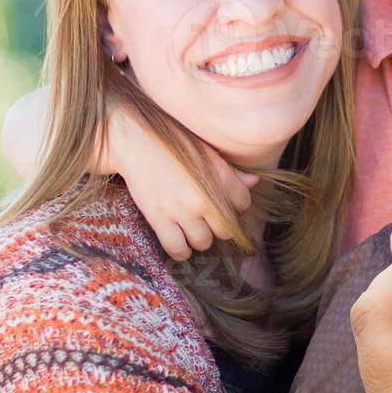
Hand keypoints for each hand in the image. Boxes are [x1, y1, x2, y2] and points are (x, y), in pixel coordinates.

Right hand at [108, 106, 256, 260]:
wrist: (137, 141)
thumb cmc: (175, 144)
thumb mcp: (207, 152)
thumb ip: (230, 172)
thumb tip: (255, 181)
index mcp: (221, 176)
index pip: (243, 204)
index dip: (235, 206)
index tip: (224, 203)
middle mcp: (205, 197)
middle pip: (226, 230)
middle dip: (218, 226)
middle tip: (207, 218)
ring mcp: (182, 210)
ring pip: (203, 242)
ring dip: (200, 238)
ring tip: (192, 227)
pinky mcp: (159, 219)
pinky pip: (177, 249)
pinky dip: (181, 251)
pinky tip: (180, 242)